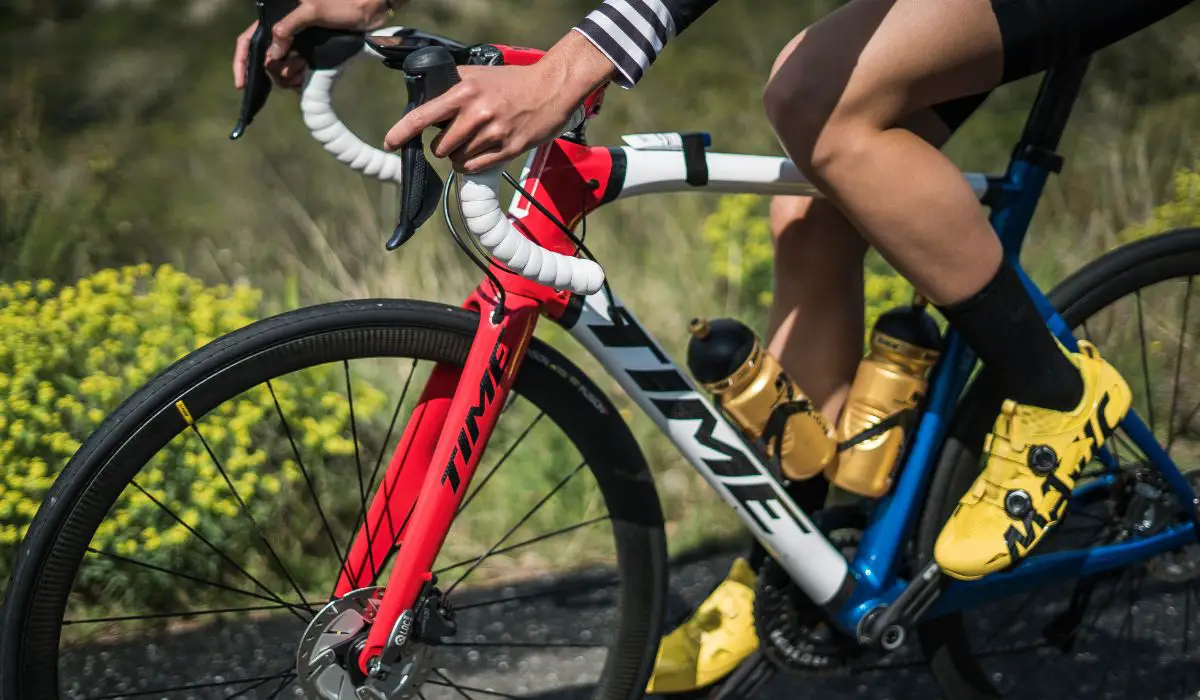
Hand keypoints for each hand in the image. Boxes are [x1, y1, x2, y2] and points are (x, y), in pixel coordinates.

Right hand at [232, 0, 399, 89]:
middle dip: (279, 71)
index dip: (242, 62)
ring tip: (307, 68)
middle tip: (300, 68)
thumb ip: (289, 28)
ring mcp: (298, 47)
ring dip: (292, 76)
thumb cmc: (342, 5)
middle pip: (267, 62)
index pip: (249, 41)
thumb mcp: (313, 11)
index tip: (241, 85)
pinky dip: (301, 81)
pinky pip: (298, 76)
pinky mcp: (311, 57)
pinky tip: (309, 77)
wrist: (370, 11)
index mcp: (278, 19)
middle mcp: (285, 34)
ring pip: (283, 72)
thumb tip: (271, 55)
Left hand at [384, 31, 616, 172]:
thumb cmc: (513, 82)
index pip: (424, 116)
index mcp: (464, 92)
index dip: (403, 132)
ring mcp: (493, 133)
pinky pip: (475, 167)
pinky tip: (480, 153)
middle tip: (456, 137)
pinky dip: (472, 164)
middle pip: (440, 147)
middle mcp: (476, 113)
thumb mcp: (478, 74)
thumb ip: (451, 86)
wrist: (550, 88)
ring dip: (460, 156)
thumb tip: (426, 104)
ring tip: (474, 142)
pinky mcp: (508, 149)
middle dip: (444, 146)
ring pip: (458, 160)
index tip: (390, 142)